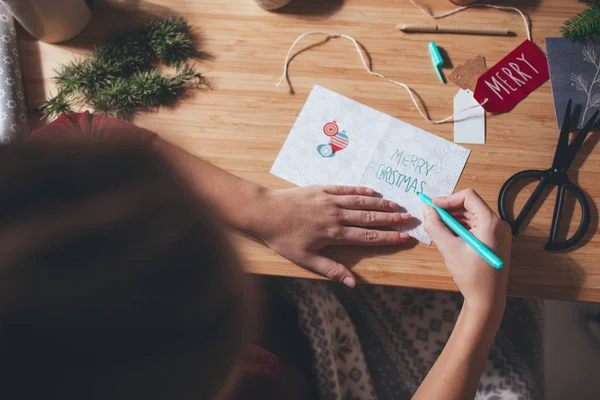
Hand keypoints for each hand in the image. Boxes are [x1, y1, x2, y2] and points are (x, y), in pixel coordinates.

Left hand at [254, 185, 411, 286]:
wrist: (264, 211)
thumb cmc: (282, 238)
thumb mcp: (304, 259)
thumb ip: (330, 269)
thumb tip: (352, 283)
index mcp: (334, 234)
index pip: (368, 237)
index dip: (388, 238)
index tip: (404, 237)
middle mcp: (336, 215)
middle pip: (369, 217)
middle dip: (391, 219)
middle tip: (409, 219)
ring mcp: (330, 200)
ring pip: (360, 202)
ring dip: (380, 204)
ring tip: (397, 205)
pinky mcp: (322, 189)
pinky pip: (345, 189)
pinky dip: (360, 190)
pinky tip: (372, 191)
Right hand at [422, 189, 511, 318]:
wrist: (487, 299)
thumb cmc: (471, 274)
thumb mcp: (449, 248)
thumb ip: (436, 226)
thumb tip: (427, 210)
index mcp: (490, 222)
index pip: (469, 197)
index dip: (448, 199)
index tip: (432, 206)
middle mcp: (498, 225)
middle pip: (471, 206)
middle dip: (449, 210)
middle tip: (432, 217)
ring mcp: (498, 234)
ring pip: (472, 217)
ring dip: (454, 219)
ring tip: (437, 228)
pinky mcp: (495, 243)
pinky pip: (476, 227)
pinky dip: (461, 228)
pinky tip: (449, 237)